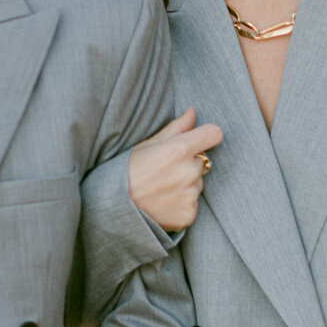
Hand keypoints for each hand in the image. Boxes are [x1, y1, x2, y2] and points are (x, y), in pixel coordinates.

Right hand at [128, 108, 223, 230]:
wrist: (113, 207)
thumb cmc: (127, 171)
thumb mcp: (147, 145)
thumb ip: (176, 128)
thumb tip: (193, 113)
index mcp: (178, 149)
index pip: (213, 134)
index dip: (207, 135)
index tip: (199, 140)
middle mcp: (188, 172)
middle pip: (203, 160)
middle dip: (189, 163)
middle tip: (165, 171)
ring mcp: (190, 194)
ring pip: (198, 183)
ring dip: (186, 184)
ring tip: (161, 189)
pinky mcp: (189, 214)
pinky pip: (193, 203)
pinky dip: (182, 204)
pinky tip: (164, 203)